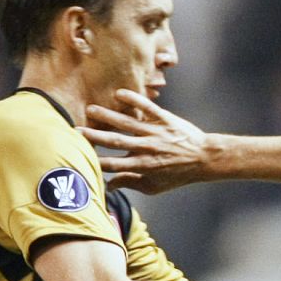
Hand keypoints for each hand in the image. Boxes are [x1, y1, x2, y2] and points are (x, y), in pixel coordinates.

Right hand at [80, 90, 211, 193]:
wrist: (205, 158)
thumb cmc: (177, 174)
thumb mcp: (155, 186)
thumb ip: (131, 183)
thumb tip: (108, 185)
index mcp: (143, 166)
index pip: (114, 164)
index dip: (96, 160)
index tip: (79, 155)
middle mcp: (148, 148)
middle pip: (116, 142)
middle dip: (95, 136)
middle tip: (76, 130)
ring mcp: (156, 132)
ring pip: (128, 123)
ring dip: (108, 116)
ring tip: (91, 110)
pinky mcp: (165, 119)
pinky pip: (147, 107)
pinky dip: (134, 99)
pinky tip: (119, 94)